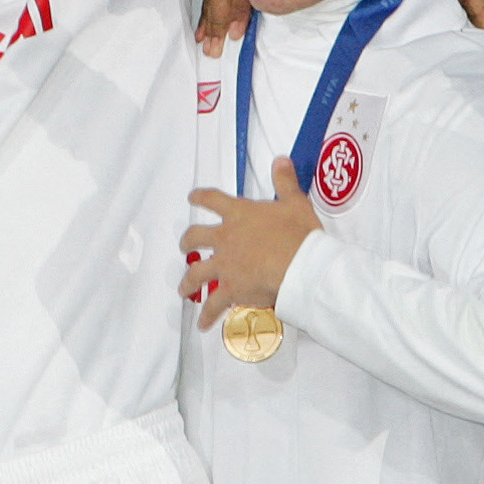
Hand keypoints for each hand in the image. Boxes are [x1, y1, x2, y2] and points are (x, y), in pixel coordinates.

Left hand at [179, 159, 321, 326]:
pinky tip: (203, 324)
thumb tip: (280, 160)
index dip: (200, 197)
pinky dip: (207, 315)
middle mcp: (225, 238)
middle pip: (195, 237)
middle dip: (186, 241)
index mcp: (239, 214)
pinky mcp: (231, 289)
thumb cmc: (299, 234)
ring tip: (183, 289)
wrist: (301, 267)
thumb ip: (284, 181)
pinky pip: (213, 305)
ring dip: (188, 281)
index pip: (213, 200)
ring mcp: (225, 265)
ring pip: (196, 272)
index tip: (192, 198)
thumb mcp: (294, 202)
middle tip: (183, 246)